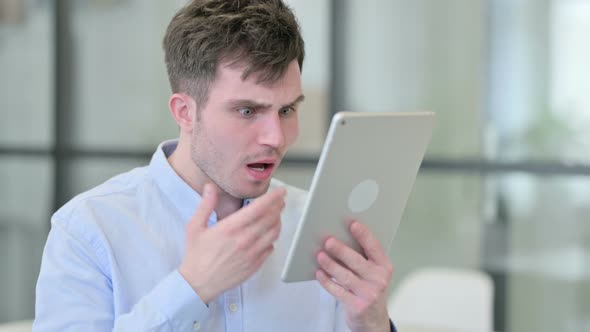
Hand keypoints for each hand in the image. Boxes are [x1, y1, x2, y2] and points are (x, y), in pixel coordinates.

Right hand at [179, 183, 285, 303]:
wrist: (199, 283)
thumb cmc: (197, 255)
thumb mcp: (195, 227)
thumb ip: (205, 205)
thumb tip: (210, 187)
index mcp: (230, 228)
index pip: (259, 208)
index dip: (273, 198)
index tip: (280, 192)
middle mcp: (244, 240)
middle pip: (270, 218)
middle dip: (278, 206)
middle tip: (280, 200)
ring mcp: (252, 253)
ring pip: (274, 233)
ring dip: (278, 221)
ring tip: (276, 215)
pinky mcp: (255, 265)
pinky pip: (271, 248)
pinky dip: (272, 238)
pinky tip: (268, 235)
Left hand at [315, 220, 392, 331]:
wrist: (373, 320)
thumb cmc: (370, 289)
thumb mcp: (373, 273)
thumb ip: (362, 258)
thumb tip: (340, 238)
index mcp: (384, 267)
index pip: (374, 247)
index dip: (364, 235)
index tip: (352, 224)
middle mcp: (379, 279)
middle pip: (357, 261)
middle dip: (341, 250)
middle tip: (328, 241)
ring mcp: (369, 294)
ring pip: (345, 276)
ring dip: (330, 264)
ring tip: (319, 255)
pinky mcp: (357, 306)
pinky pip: (338, 291)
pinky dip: (327, 281)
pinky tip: (319, 273)